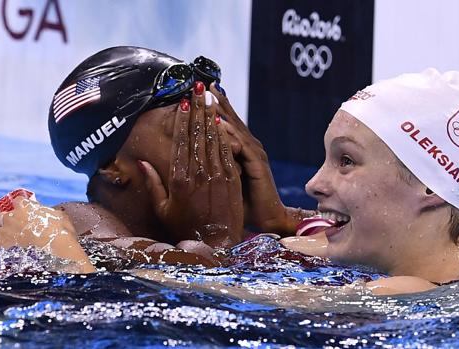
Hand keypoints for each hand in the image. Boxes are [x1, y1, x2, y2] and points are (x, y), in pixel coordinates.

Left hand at [0, 197, 94, 272]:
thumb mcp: (59, 216)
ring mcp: (3, 232)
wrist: (57, 250)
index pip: (17, 201)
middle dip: (7, 222)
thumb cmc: (62, 232)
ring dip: (0, 236)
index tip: (26, 212)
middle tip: (16, 229)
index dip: (21, 207)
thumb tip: (49, 213)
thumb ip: (48, 212)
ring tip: (9, 243)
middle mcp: (10, 217)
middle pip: (1, 216)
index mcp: (24, 206)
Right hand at [141, 83, 243, 247]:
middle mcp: (197, 174)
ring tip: (210, 97)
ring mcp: (216, 176)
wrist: (216, 243)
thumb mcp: (162, 209)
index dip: (181, 120)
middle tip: (197, 89)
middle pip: (197, 134)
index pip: (180, 142)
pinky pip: (227, 152)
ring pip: (213, 139)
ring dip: (211, 115)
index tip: (182, 102)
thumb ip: (152, 184)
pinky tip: (223, 121)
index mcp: (178, 179)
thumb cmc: (185, 227)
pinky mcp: (232, 180)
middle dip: (197, 109)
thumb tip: (142, 162)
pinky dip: (225, 135)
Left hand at [209, 83, 311, 233]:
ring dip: (221, 110)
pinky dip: (229, 133)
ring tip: (208, 95)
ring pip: (234, 127)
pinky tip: (217, 122)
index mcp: (239, 149)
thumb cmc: (244, 203)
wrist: (267, 218)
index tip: (195, 92)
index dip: (210, 107)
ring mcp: (254, 153)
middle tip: (201, 84)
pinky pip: (241, 144)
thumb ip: (212, 166)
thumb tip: (192, 156)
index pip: (223, 123)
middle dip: (215, 101)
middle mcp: (248, 146)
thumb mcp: (224, 180)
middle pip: (229, 118)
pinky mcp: (257, 163)